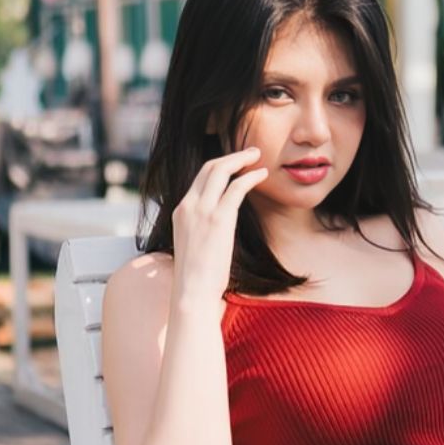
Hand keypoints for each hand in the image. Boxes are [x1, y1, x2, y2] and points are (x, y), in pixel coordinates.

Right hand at [171, 147, 268, 302]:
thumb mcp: (194, 244)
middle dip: (231, 156)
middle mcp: (188, 206)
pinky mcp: (218, 219)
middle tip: (251, 152)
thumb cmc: (197, 276)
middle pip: (208, 168)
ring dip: (241, 159)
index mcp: (180, 210)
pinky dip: (251, 177)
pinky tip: (263, 175)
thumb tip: (216, 228)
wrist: (192, 291)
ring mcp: (201, 211)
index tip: (236, 163)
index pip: (199, 178)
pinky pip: (236, 187)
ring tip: (258, 156)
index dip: (219, 166)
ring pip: (220, 171)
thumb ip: (202, 228)